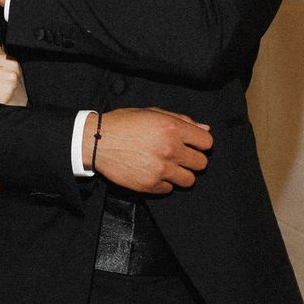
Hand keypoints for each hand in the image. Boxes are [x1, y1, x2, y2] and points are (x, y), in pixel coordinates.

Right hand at [91, 107, 212, 193]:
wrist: (96, 142)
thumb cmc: (123, 124)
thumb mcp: (152, 113)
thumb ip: (181, 120)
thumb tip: (205, 129)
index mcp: (172, 128)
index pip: (207, 142)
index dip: (200, 144)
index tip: (192, 145)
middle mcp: (170, 149)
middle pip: (201, 163)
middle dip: (193, 160)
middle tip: (180, 157)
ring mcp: (160, 169)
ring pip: (189, 180)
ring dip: (181, 174)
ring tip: (167, 167)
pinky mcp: (149, 184)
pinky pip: (169, 189)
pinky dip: (163, 183)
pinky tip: (153, 173)